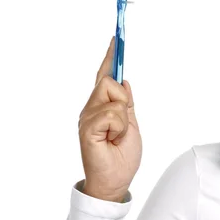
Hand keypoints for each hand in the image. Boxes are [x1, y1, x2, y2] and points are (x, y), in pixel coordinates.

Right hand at [78, 37, 141, 201]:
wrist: (115, 181)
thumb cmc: (121, 156)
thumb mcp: (132, 124)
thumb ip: (126, 103)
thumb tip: (123, 81)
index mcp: (101, 107)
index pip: (104, 77)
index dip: (110, 57)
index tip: (116, 39)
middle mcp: (90, 109)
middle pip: (110, 82)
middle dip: (123, 100)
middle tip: (124, 124)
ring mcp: (87, 117)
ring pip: (114, 97)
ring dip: (124, 118)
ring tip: (118, 136)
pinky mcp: (87, 127)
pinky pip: (113, 113)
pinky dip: (121, 127)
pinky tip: (113, 140)